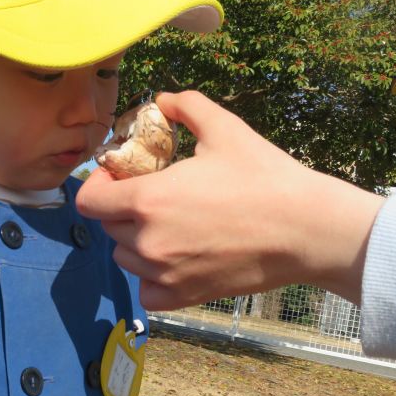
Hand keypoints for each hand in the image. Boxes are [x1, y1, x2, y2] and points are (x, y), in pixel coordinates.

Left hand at [76, 91, 381, 308]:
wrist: (307, 230)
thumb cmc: (266, 177)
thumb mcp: (225, 128)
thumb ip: (186, 106)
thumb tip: (161, 99)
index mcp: (148, 200)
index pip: (89, 201)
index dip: (98, 186)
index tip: (118, 179)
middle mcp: (147, 241)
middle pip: (109, 227)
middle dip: (122, 209)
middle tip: (152, 197)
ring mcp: (164, 273)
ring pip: (125, 259)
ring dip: (135, 242)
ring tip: (166, 226)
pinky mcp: (184, 296)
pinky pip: (146, 292)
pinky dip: (152, 279)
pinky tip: (173, 260)